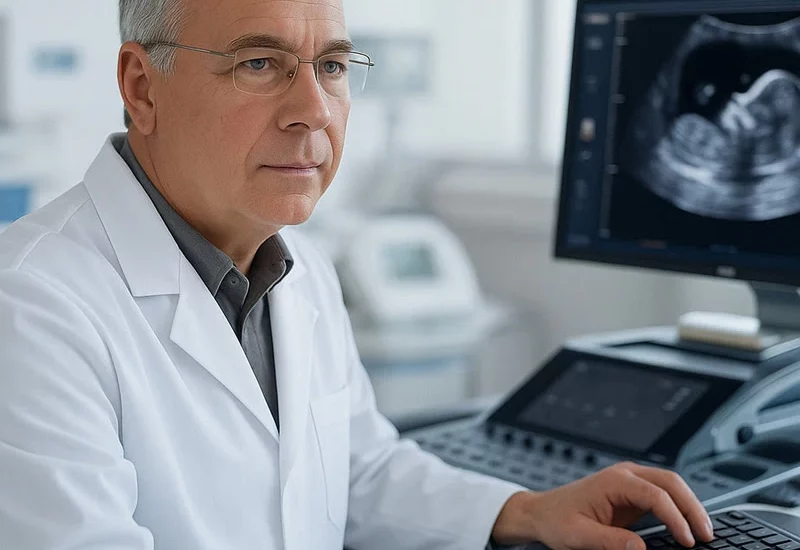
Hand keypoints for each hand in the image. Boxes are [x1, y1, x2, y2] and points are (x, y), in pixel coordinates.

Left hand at [491, 462, 713, 549]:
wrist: (542, 512)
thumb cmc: (556, 520)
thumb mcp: (579, 536)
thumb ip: (610, 541)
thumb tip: (641, 548)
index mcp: (613, 480)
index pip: (655, 494)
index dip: (675, 517)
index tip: (687, 541)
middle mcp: (625, 475)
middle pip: (671, 482)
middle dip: (692, 507)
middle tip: (707, 535)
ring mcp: (630, 481)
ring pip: (671, 485)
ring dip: (690, 505)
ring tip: (704, 532)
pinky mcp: (632, 492)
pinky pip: (663, 495)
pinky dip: (680, 507)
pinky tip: (688, 526)